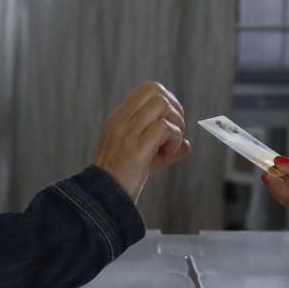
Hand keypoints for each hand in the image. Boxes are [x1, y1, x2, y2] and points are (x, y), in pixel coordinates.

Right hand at [91, 81, 189, 201]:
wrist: (101, 198)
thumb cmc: (120, 180)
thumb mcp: (143, 158)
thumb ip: (165, 149)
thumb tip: (187, 145)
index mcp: (118, 118)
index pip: (148, 89)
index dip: (168, 101)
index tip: (172, 123)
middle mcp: (121, 121)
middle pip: (156, 91)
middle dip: (174, 110)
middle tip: (174, 133)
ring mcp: (126, 133)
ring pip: (162, 105)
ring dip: (175, 124)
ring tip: (170, 145)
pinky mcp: (135, 148)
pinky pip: (165, 127)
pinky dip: (174, 138)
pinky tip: (167, 153)